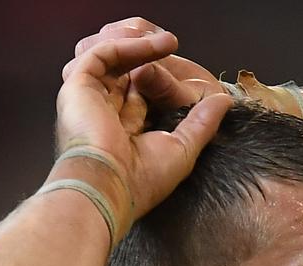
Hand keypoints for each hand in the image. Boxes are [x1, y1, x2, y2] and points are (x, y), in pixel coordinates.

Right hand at [55, 27, 231, 227]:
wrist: (108, 188)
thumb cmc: (140, 181)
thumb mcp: (181, 148)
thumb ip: (201, 123)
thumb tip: (224, 102)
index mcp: (120, 130)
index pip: (138, 93)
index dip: (159, 77)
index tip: (185, 70)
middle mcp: (101, 112)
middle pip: (122, 70)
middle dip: (147, 55)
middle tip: (174, 44)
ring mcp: (88, 99)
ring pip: (108, 57)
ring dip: (136, 43)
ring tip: (167, 41)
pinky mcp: (78, 87)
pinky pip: (102, 54)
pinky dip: (127, 45)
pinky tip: (155, 45)